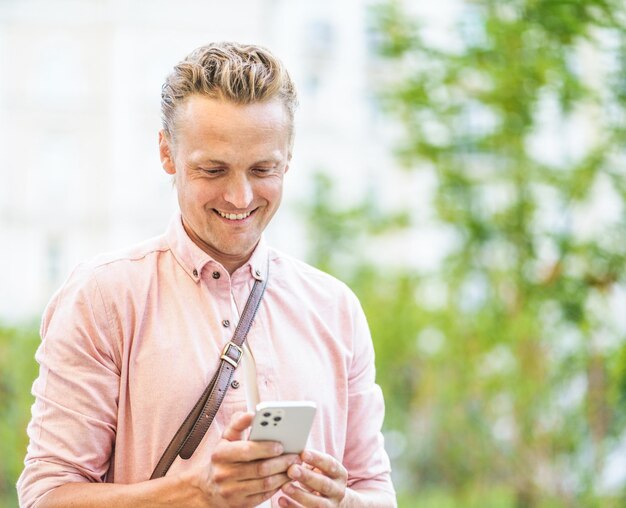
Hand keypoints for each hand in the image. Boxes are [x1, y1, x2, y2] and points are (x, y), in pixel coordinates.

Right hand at [180, 411, 300, 506]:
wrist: (209, 487)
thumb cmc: (224, 457)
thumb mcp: (226, 438)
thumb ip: (238, 423)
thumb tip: (251, 413)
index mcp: (221, 454)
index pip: (247, 450)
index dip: (266, 448)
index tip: (281, 444)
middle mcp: (224, 474)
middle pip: (260, 468)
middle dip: (282, 462)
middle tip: (295, 456)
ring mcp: (231, 491)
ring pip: (265, 483)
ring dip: (283, 474)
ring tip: (294, 466)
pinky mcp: (240, 504)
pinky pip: (264, 495)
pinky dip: (278, 486)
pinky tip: (285, 478)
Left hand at [278, 449, 347, 506]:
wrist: (332, 502)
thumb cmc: (320, 478)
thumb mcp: (321, 469)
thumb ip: (310, 462)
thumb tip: (292, 453)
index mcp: (339, 474)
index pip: (330, 465)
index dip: (317, 459)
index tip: (303, 453)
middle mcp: (338, 491)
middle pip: (324, 484)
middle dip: (307, 477)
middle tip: (291, 470)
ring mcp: (331, 506)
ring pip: (317, 503)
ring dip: (300, 495)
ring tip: (284, 486)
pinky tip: (281, 500)